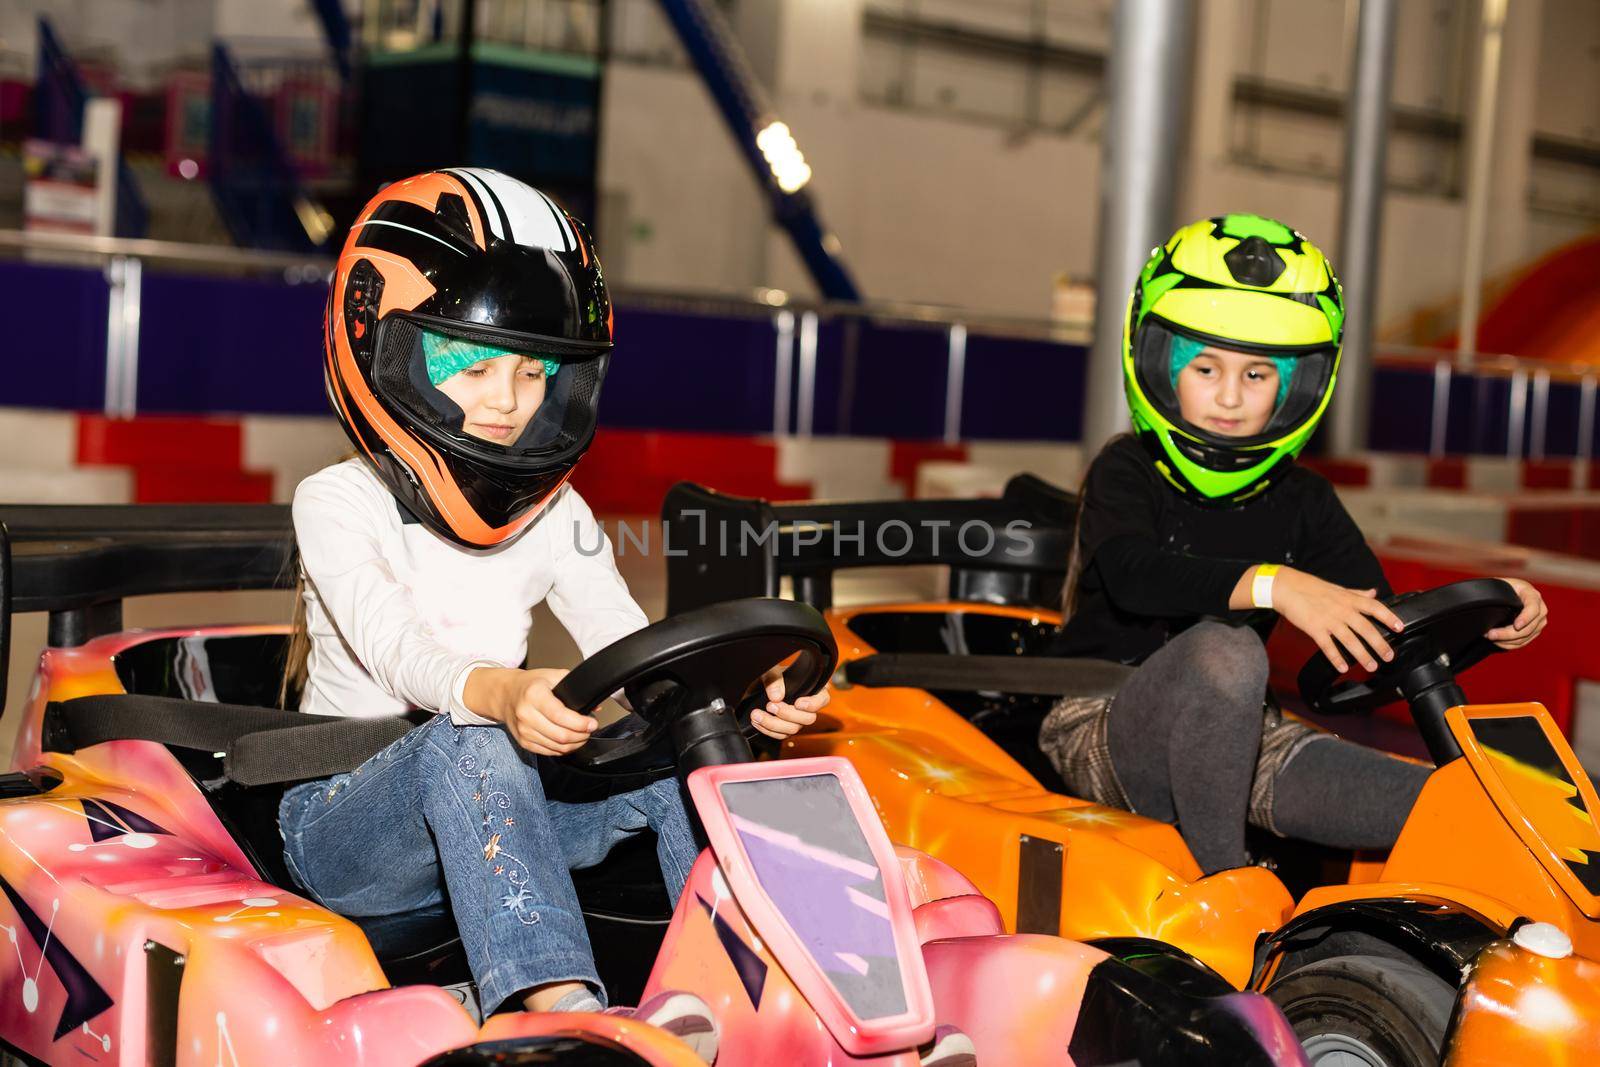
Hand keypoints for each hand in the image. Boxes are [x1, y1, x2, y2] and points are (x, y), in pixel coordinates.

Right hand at [467, 666, 596, 755]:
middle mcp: (526, 714)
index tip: (592, 723)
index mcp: (534, 695)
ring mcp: (523, 731)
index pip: (560, 716)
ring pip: (557, 747)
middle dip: (581, 735)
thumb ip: (575, 687)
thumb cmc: (531, 684)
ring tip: (582, 735)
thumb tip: (594, 706)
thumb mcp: (553, 675)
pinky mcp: (524, 742)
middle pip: (561, 735)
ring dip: (575, 744)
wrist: (506, 694)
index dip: (580, 723)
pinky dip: (563, 749)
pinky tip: (569, 741)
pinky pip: (548, 752)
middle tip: (589, 729)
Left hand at [750, 665, 829, 739]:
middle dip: (788, 714)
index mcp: (811, 690)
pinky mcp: (785, 729)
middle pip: (808, 718)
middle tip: (770, 705)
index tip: (798, 703)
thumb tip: (777, 697)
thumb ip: (774, 680)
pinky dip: (767, 730)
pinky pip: (781, 735)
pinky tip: (756, 721)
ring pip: (793, 729)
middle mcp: (806, 707)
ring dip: (773, 723)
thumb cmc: (769, 677)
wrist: (755, 687)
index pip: (823, 699)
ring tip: (757, 714)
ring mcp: (796, 720)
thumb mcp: (770, 672)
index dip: (813, 704)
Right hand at [1271, 567, 1404, 673]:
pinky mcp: (1314, 628)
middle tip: (1389, 656)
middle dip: (1379, 644)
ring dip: (1362, 655)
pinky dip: (1336, 658)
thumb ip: (1358, 593)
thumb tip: (1374, 593)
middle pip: (1366, 628)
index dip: (1389, 617)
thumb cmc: (1311, 588)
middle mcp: (1342, 610)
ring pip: (1349, 640)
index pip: (1374, 607)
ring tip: (1371, 666)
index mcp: (1349, 599)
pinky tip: (1343, 667)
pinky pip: (1328, 646)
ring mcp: (1328, 620)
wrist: (1286, 587)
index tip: (1400, 627)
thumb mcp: (1338, 589)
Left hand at [1485, 577, 1546, 649]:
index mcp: (1532, 595)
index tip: (1516, 626)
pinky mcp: (1535, 631)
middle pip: (1529, 627)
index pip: (1533, 608)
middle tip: (1490, 634)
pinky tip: (1498, 642)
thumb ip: (1496, 590)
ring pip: (1526, 637)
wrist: (1512, 592)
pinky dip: (1510, 644)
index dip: (1526, 618)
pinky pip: (1524, 642)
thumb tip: (1481, 598)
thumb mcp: (1501, 584)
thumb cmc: (1504, 587)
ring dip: (1506, 641)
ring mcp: (1539, 622)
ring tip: (1490, 637)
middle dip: (1508, 634)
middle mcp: (1540, 609)